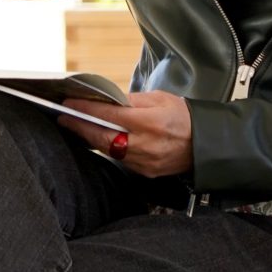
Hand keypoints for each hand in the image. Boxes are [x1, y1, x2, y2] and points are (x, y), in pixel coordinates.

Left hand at [60, 89, 192, 178]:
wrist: (207, 144)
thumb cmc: (184, 117)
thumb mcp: (161, 99)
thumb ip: (132, 100)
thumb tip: (108, 100)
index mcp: (150, 122)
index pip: (109, 116)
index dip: (86, 110)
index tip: (69, 104)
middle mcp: (146, 144)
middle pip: (103, 137)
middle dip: (81, 127)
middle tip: (64, 117)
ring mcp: (145, 161)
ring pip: (109, 150)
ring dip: (91, 138)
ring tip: (77, 126)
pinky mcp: (146, 172)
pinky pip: (120, 159)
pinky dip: (108, 148)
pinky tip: (98, 139)